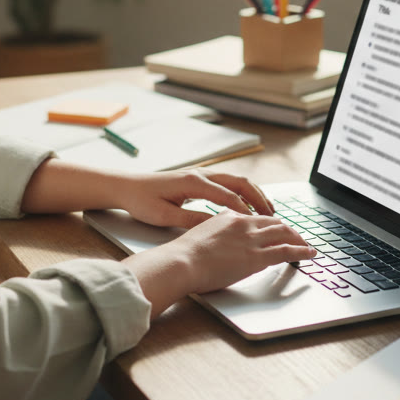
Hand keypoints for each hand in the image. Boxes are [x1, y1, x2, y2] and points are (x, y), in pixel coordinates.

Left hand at [115, 169, 273, 228]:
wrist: (125, 186)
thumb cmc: (141, 201)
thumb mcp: (165, 216)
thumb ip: (192, 219)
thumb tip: (217, 225)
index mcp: (193, 182)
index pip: (229, 196)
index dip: (246, 212)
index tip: (259, 226)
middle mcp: (200, 174)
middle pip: (239, 182)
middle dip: (259, 199)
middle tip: (273, 216)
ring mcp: (200, 174)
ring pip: (235, 180)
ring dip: (253, 193)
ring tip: (267, 210)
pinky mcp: (197, 179)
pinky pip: (227, 182)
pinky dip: (241, 192)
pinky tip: (246, 205)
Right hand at [170, 210, 316, 293]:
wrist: (181, 262)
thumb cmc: (184, 255)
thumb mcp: (200, 234)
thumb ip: (214, 231)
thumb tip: (217, 236)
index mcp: (229, 217)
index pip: (257, 217)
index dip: (271, 223)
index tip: (277, 229)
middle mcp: (243, 224)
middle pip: (275, 223)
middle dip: (289, 230)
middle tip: (297, 237)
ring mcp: (251, 240)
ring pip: (285, 234)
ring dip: (299, 240)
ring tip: (307, 246)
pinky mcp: (257, 257)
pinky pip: (287, 251)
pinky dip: (302, 251)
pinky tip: (310, 254)